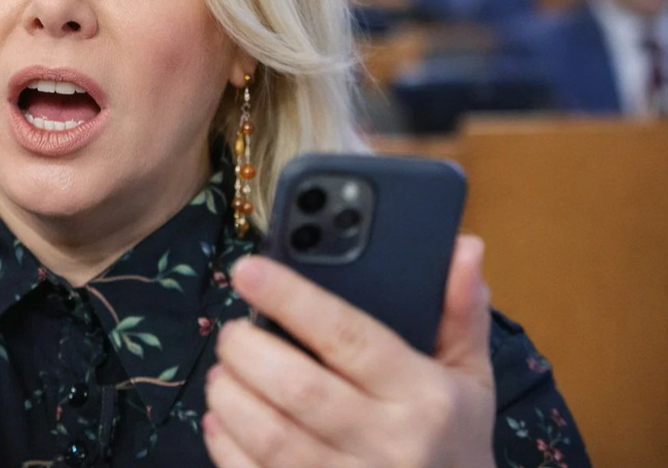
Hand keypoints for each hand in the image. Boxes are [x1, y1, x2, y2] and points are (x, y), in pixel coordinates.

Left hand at [204, 236, 494, 467]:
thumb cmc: (454, 442)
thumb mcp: (470, 379)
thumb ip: (460, 312)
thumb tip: (463, 246)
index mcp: (424, 397)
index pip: (350, 337)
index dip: (292, 299)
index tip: (248, 270)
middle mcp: (388, 443)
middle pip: (300, 389)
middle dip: (248, 351)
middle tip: (231, 332)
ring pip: (271, 436)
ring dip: (231, 396)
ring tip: (224, 371)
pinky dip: (226, 444)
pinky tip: (221, 418)